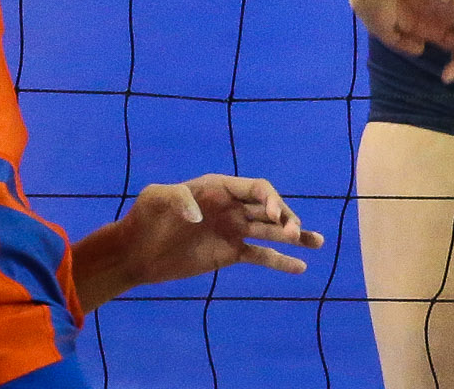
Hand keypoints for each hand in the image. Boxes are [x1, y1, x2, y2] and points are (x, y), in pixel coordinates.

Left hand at [76, 176, 319, 308]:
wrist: (135, 251)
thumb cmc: (144, 218)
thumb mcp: (155, 198)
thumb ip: (177, 199)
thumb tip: (198, 215)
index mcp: (220, 187)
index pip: (256, 188)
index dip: (270, 199)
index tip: (273, 215)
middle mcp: (232, 207)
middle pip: (270, 209)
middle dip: (286, 218)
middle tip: (294, 232)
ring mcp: (234, 231)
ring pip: (272, 232)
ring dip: (294, 236)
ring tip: (318, 243)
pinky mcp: (230, 253)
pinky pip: (261, 256)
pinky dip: (281, 261)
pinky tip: (300, 267)